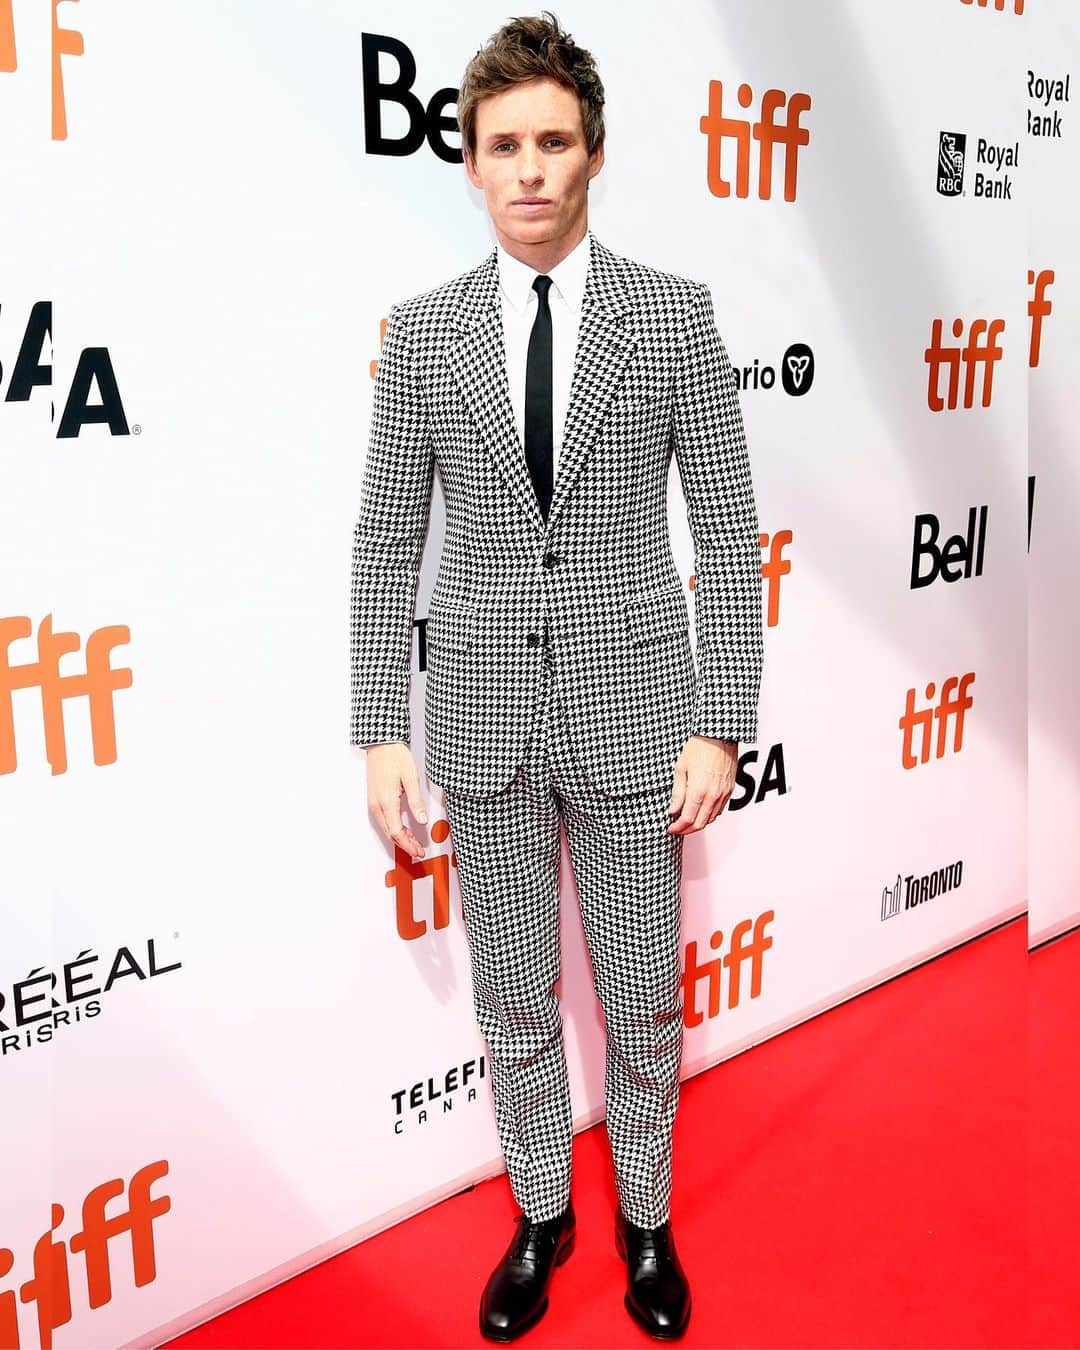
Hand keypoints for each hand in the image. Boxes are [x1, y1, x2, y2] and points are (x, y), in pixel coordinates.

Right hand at [365, 741, 428, 857]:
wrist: (381, 744)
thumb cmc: (395, 757)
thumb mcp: (411, 778)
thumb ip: (416, 801)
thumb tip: (422, 820)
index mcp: (386, 801)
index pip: (397, 832)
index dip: (408, 844)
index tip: (419, 851)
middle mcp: (376, 805)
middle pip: (390, 833)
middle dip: (405, 845)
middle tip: (419, 851)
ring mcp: (373, 803)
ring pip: (387, 828)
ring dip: (400, 837)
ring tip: (414, 842)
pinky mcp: (374, 799)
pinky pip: (384, 820)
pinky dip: (394, 828)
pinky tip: (404, 829)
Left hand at [667, 734, 737, 833]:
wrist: (720, 736)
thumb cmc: (699, 748)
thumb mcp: (681, 769)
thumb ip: (677, 793)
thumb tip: (672, 810)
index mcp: (699, 791)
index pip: (687, 819)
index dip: (677, 828)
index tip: (670, 828)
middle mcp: (713, 796)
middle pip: (700, 824)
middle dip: (687, 830)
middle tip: (677, 829)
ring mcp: (723, 794)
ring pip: (711, 819)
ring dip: (698, 824)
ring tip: (686, 822)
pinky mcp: (730, 790)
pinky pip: (719, 810)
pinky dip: (709, 816)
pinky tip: (700, 812)